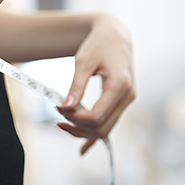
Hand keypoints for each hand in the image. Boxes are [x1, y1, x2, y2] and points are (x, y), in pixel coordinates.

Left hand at [56, 13, 134, 154]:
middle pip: (102, 128)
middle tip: (57, 112)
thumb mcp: (84, 61)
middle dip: (77, 126)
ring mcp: (126, 101)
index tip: (58, 107)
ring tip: (61, 121)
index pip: (97, 116)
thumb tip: (66, 107)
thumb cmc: (99, 44)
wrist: (114, 35)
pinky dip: (94, 136)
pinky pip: (109, 124)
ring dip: (82, 131)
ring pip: (105, 129)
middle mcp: (127, 96)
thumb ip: (76, 85)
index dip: (75, 117)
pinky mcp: (121, 102)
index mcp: (120, 85)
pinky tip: (82, 148)